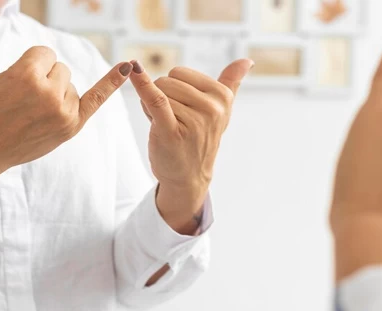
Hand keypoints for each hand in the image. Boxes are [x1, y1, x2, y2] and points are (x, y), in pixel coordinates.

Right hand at [0, 13, 131, 215]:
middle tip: (18, 100)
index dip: (27, 64)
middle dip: (41, 77)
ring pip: (69, 85)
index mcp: (24, 77)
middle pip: (59, 67)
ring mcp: (62, 114)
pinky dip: (112, 83)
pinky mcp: (70, 128)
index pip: (44, 53)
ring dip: (54, 91)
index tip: (11, 82)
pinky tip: (128, 67)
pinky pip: (96, 99)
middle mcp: (48, 95)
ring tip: (28, 111)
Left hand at [128, 59, 252, 233]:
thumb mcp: (221, 111)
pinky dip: (142, 85)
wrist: (189, 177)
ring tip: (166, 127)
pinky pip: (156, 100)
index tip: (182, 108)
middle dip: (162, 97)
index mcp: (222, 97)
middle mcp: (212, 108)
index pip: (180, 73)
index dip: (173, 89)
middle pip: (167, 81)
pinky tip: (134, 70)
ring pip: (157, 92)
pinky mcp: (173, 131)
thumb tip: (247, 60)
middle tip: (172, 120)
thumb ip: (231, 82)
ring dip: (152, 109)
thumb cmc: (200, 139)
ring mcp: (194, 121)